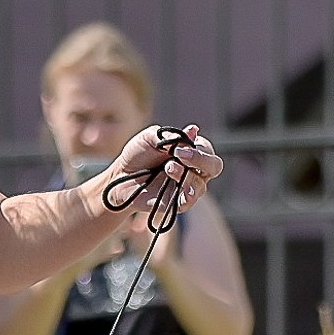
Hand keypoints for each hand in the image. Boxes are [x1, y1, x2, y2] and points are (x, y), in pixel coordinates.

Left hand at [99, 124, 222, 228]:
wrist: (120, 176)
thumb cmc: (137, 155)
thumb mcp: (150, 138)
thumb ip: (171, 135)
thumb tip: (193, 130)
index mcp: (192, 152)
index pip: (208, 150)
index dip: (199, 149)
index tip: (178, 148)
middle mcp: (194, 170)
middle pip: (214, 167)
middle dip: (201, 160)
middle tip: (179, 155)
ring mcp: (186, 188)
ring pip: (200, 184)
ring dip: (185, 174)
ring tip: (167, 168)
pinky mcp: (177, 204)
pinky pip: (190, 201)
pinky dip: (188, 194)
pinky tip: (179, 185)